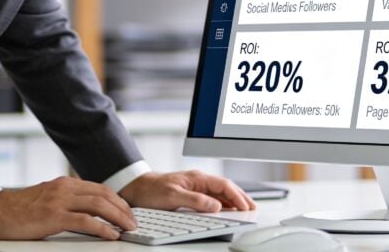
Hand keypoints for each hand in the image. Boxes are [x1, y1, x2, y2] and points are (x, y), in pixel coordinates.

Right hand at [0, 176, 136, 239]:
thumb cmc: (17, 210)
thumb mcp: (46, 199)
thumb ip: (65, 202)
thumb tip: (86, 214)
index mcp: (64, 183)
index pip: (99, 188)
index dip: (117, 200)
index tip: (127, 212)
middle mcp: (64, 188)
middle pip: (104, 194)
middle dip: (123, 208)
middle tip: (134, 222)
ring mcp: (59, 200)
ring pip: (99, 204)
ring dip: (118, 217)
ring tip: (128, 228)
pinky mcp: (53, 216)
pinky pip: (85, 221)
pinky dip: (102, 228)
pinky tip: (111, 235)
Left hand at [119, 170, 256, 212]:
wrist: (136, 188)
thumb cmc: (151, 190)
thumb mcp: (173, 196)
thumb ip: (195, 200)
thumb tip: (216, 205)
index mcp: (196, 178)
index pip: (223, 185)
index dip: (237, 195)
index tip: (246, 206)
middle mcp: (198, 180)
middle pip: (225, 187)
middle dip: (240, 196)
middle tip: (252, 207)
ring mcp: (195, 186)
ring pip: (219, 192)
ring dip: (233, 200)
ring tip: (244, 208)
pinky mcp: (190, 193)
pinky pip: (212, 197)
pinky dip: (222, 203)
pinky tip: (225, 209)